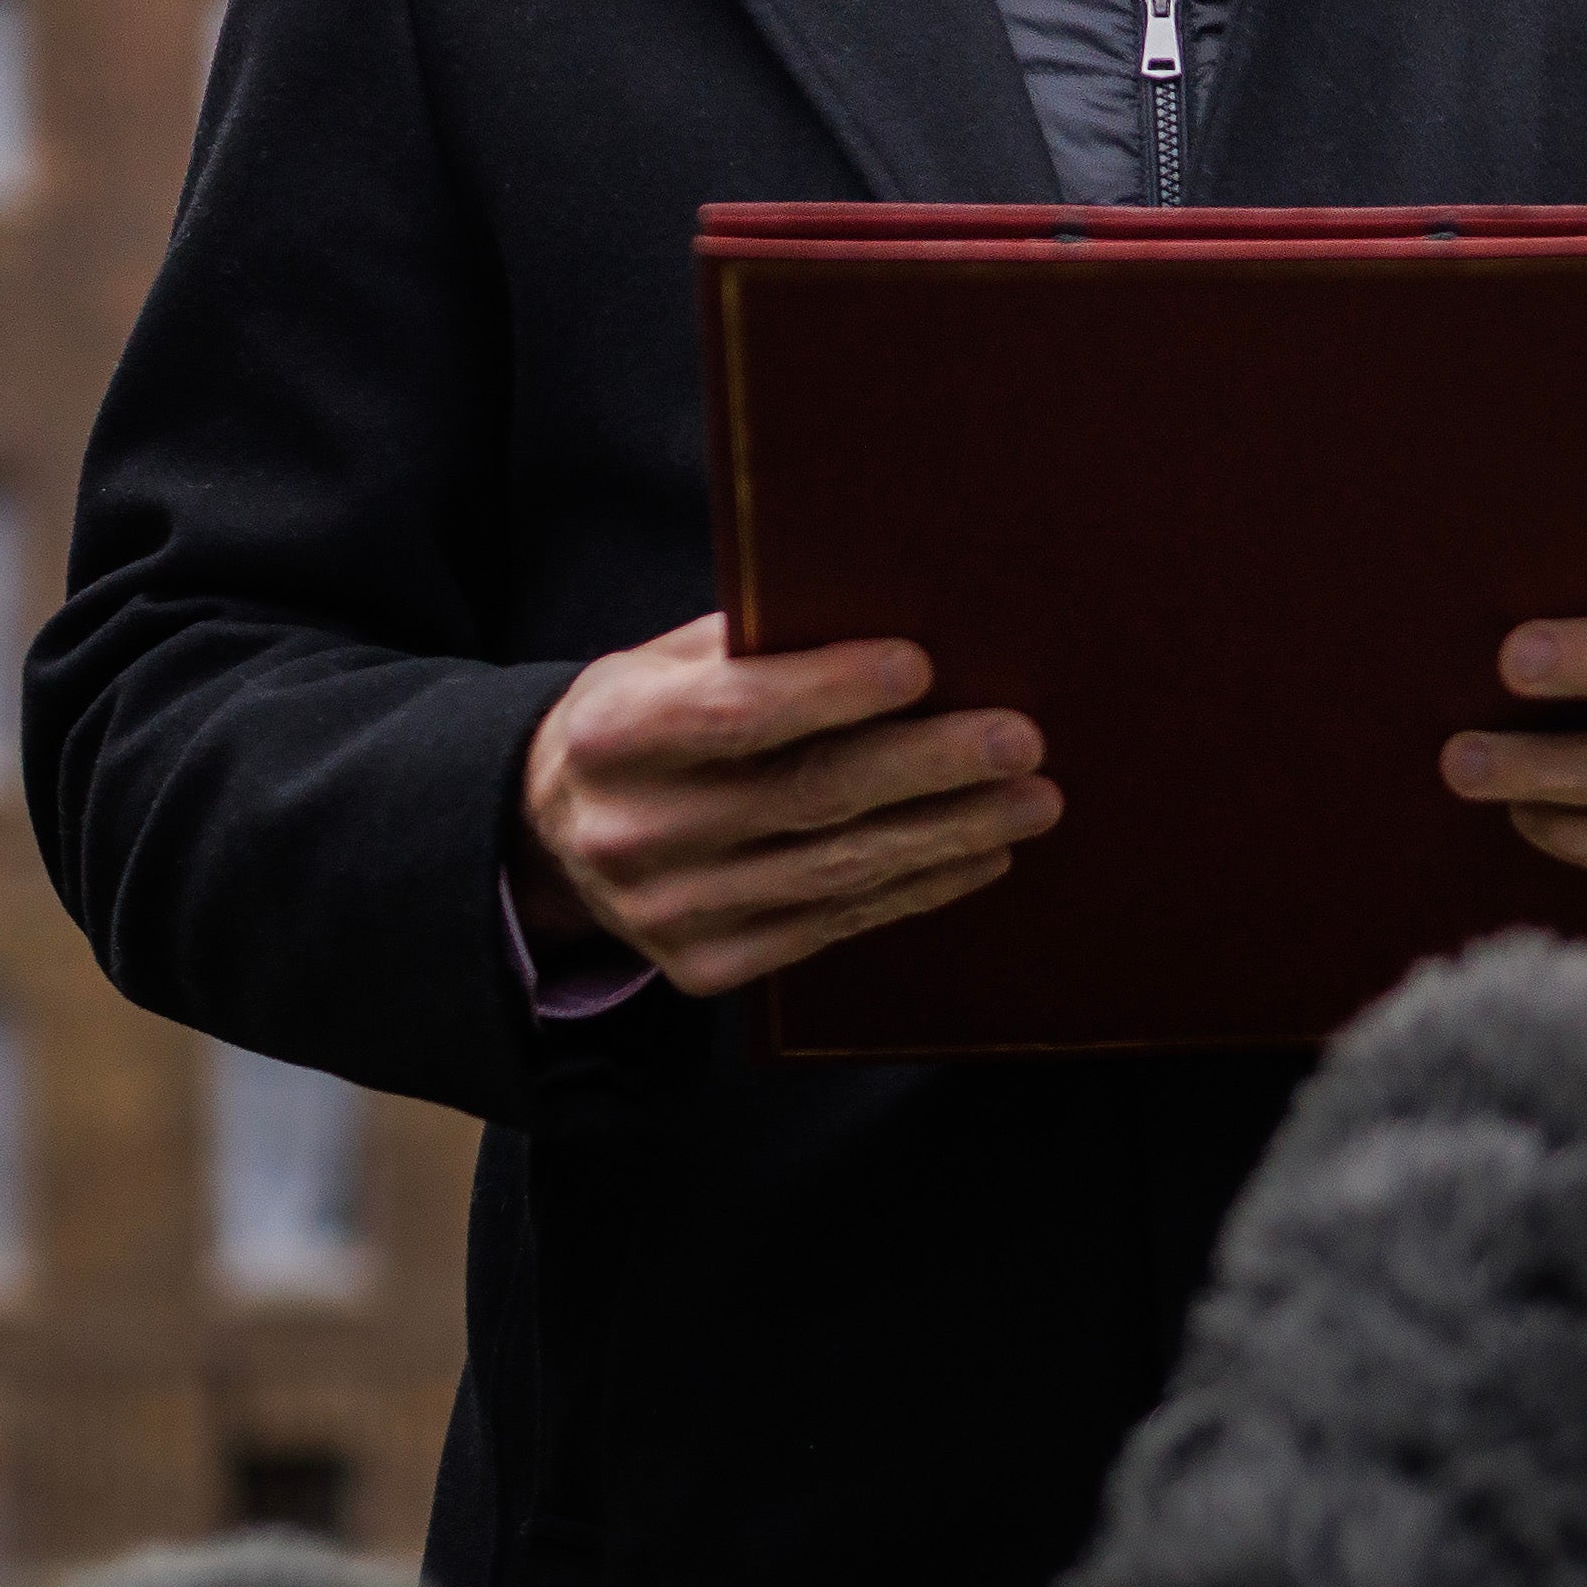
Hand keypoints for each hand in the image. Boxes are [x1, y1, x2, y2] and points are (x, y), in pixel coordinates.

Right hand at [519, 618, 1054, 1002]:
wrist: (553, 833)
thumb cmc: (643, 722)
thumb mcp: (665, 663)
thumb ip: (756, 647)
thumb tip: (894, 619)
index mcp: (614, 734)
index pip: (735, 713)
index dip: (830, 690)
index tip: (920, 665)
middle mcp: (635, 830)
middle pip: (808, 796)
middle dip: (930, 767)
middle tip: (1020, 741)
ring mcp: (669, 911)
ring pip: (836, 870)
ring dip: (949, 833)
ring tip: (1032, 799)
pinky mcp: (705, 967)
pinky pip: (833, 925)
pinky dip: (916, 888)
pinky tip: (979, 854)